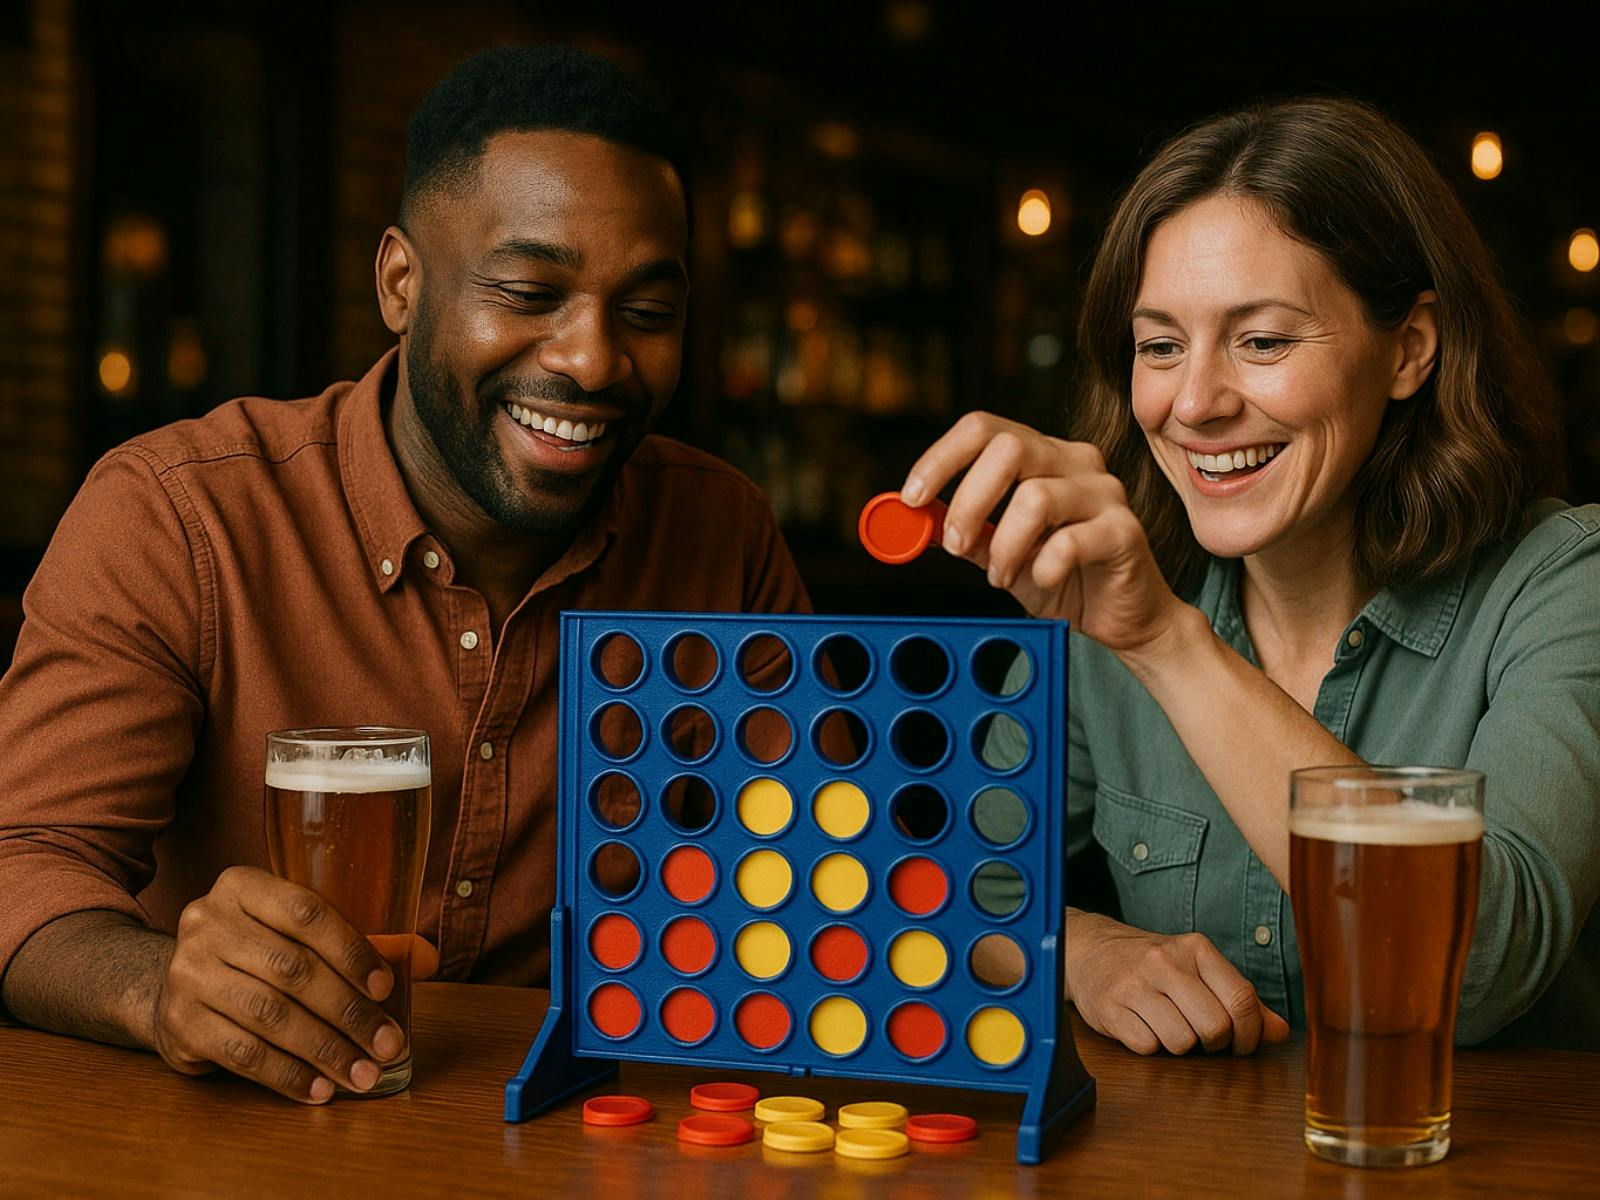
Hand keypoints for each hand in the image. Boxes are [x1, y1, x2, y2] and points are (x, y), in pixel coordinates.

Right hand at [151, 866, 404, 1102]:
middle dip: (349, 1013)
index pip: (306, 913)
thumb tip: (427, 960)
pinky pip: (243, 1053)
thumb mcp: (288, 931)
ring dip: (325, 1051)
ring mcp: (187, 972)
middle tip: (386, 1045)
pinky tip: (318, 1089)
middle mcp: (207, 923)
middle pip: (293, 970)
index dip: (352, 951)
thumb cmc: (254, 953)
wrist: (174, 985)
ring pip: (270, 1015)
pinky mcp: (178, 1023)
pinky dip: (287, 1075)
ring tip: (362, 1074)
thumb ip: (346, 942)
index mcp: (241, 887)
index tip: (386, 989)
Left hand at [902, 412, 1185, 653]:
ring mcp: (1104, 493)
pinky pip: (1069, 542)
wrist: (1122, 617)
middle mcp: (1075, 462)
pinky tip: (1043, 580)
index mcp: (1042, 455)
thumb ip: (966, 533)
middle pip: (1009, 448)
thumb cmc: (1062, 577)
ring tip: (1000, 575)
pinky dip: (1042, 567)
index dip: (940, 458)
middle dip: (968, 500)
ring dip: (1003, 544)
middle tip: (954, 543)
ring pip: (1036, 496)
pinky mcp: (1125, 531)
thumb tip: (916, 520)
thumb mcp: (1000, 553)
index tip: (911, 497)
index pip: (984, 428)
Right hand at [1066, 910, 1290, 1054]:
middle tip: (1203, 1037)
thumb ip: (1240, 999)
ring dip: (1180, 1045)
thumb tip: (1280, 1032)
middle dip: (1214, 1043)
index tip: (1242, 1044)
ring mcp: (1134, 984)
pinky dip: (1150, 1046)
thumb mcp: (1198, 970)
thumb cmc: (1154, 965)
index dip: (1250, 1033)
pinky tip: (1143, 1026)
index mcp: (1195, 948)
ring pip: (1181, 1042)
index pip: (1241, 998)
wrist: (1089, 951)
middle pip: (1214, 1027)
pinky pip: (1148, 1047)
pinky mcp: (1110, 1008)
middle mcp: (1164, 962)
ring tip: (1169, 1027)